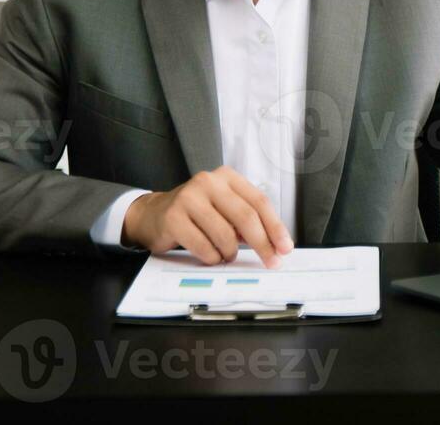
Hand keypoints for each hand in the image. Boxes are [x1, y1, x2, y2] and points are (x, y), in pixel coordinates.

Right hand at [122, 165, 293, 267]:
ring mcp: (189, 198)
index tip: (285, 247)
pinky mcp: (174, 217)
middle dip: (262, 244)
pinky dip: (212, 257)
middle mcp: (208, 182)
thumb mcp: (223, 208)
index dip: (275, 226)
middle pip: (246, 217)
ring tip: (225, 255)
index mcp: (227, 177)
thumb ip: (246, 220)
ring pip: (225, 235)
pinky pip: (204, 247)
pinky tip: (209, 255)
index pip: (259, 202)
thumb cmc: (196, 214)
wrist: (154, 214)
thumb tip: (274, 244)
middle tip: (271, 261)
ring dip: (230, 253)